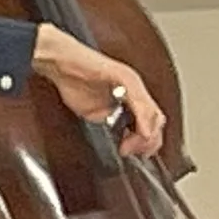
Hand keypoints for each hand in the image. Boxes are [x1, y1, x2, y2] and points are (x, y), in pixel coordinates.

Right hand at [31, 24, 163, 157]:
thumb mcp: (96, 114)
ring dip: (146, 135)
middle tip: (134, 152)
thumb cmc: (75, 83)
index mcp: (131, 99)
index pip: (151, 125)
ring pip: (152, 113)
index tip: (135, 154)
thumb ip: (112, 126)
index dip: (147, 143)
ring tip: (132, 145)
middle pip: (157, 121)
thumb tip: (122, 144)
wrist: (62, 64)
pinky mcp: (124, 76)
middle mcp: (135, 90)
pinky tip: (139, 131)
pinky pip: (139, 101)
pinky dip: (142, 120)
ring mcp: (132, 82)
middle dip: (148, 142)